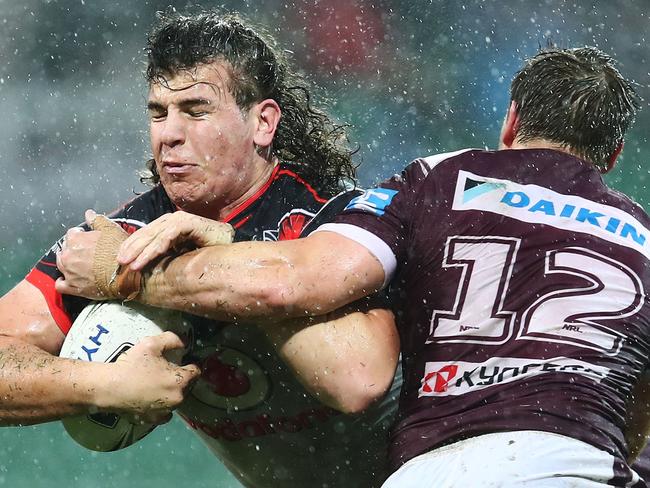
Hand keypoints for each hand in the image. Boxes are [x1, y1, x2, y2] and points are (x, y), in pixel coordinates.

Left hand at [56, 209, 134, 299]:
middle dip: (73, 249)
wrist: (126, 274)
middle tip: (87, 252)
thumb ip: (97, 220)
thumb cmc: (119, 252)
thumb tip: (89, 214)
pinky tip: (70, 279)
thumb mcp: (111, 230)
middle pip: (65, 249)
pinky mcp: (73, 287)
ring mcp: (69, 272)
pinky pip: (60, 285)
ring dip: (68, 263)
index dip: (81, 235)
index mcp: (75, 240)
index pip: (71, 233)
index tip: (88, 239)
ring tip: (80, 264)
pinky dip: (64, 281)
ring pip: (61, 265)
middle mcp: (68, 256)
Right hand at [102, 331, 199, 424]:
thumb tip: (185, 343)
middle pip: (187, 386)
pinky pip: (164, 412)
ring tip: (157, 383)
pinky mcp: (153, 420)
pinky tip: (152, 397)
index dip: (190, 363)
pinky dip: (161, 406)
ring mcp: (165, 412)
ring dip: (171, 392)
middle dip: (180, 378)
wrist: (109, 388)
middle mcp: (177, 399)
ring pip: (175, 399)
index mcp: (180, 381)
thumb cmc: (132, 365)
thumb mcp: (152, 343)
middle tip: (165, 370)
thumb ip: (173, 339)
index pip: (196, 371)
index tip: (184, 360)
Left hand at [117, 211, 233, 270]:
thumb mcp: (179, 255)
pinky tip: (146, 258)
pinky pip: (169, 235)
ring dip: (142, 250)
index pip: (146, 234)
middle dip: (132, 248)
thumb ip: (164, 255)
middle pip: (147, 232)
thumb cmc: (206, 254)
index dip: (131, 245)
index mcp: (168, 226)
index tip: (119, 259)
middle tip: (119, 262)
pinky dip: (157, 246)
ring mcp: (181, 219)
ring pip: (156, 234)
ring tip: (130, 264)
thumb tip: (139, 265)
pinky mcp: (190, 222)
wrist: (230, 250)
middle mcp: (173, 220)